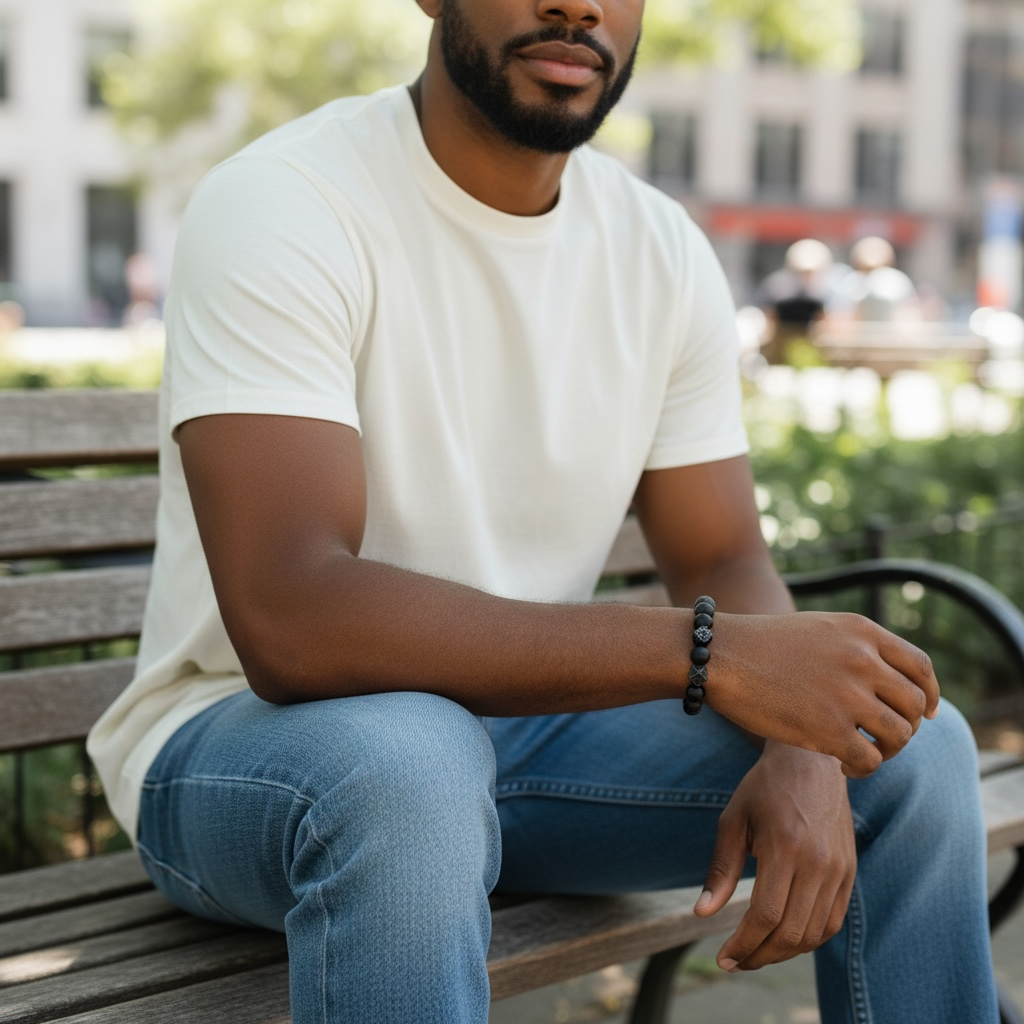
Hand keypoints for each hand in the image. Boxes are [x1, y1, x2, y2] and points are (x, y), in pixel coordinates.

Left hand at [693, 743, 856, 970]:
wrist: (812, 760)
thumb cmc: (764, 788)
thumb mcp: (733, 820)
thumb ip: (721, 869)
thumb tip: (702, 912)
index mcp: (785, 847)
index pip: (765, 915)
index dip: (743, 945)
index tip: (723, 959)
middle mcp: (818, 863)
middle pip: (791, 933)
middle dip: (759, 956)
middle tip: (734, 961)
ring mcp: (840, 870)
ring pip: (814, 934)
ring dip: (783, 953)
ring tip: (755, 953)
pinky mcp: (850, 872)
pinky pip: (832, 922)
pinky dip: (808, 939)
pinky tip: (783, 938)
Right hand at [709, 611, 939, 777]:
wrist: (720, 656)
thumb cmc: (762, 645)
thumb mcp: (819, 629)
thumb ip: (857, 648)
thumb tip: (892, 682)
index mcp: (862, 631)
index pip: (920, 667)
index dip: (929, 695)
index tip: (925, 714)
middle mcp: (863, 660)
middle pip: (914, 705)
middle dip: (905, 727)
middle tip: (882, 738)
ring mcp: (848, 695)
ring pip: (900, 735)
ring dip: (887, 750)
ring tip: (863, 752)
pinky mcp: (829, 730)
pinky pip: (870, 760)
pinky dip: (863, 769)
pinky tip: (843, 766)